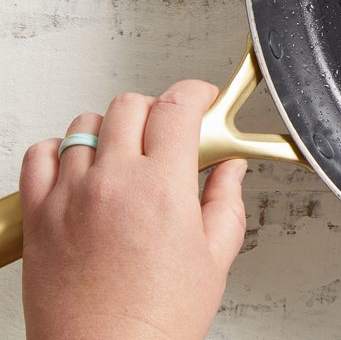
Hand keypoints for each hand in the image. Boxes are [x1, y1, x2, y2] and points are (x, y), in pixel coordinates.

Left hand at [20, 81, 247, 339]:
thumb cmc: (155, 321)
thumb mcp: (215, 258)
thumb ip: (225, 201)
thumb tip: (230, 170)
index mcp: (163, 187)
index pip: (178, 107)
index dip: (197, 94)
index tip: (204, 100)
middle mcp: (113, 182)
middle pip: (131, 105)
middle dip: (157, 110)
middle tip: (171, 133)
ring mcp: (70, 194)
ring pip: (86, 124)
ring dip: (112, 130)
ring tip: (127, 155)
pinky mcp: (38, 214)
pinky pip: (41, 154)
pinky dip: (62, 149)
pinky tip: (82, 167)